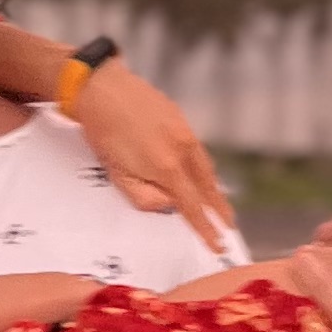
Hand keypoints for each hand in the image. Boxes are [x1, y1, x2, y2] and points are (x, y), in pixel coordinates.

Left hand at [70, 63, 235, 255]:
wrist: (100, 88)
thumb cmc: (103, 133)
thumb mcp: (117, 175)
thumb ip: (144, 197)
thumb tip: (169, 204)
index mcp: (167, 167)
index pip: (192, 207)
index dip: (206, 229)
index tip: (218, 244)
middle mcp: (182, 149)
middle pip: (208, 187)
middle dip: (220, 209)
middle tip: (230, 225)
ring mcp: (184, 131)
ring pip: (206, 166)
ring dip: (213, 187)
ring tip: (219, 202)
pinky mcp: (179, 117)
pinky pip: (197, 148)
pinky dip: (202, 165)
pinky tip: (200, 171)